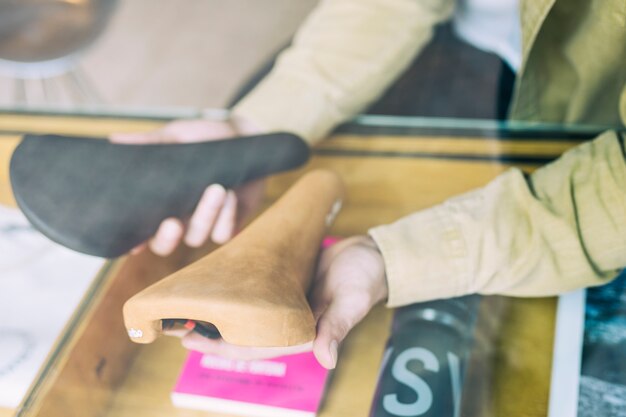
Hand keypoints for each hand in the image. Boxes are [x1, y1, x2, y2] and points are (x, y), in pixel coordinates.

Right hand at [110, 118, 264, 255]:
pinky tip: (230, 195)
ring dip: (205, 215)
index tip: (132, 243)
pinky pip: (222, 234)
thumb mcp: (177, 136)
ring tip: (217, 188)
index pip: (139, 229)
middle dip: (167, 238)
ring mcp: (203, 223)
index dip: (133, 241)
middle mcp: (178, 217)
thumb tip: (114, 141)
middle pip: (163, 245)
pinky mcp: (228, 223)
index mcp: (160, 201)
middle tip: (173, 222)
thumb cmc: (204, 138)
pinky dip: (226, 217)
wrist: (243, 137)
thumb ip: (150, 143)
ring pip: (196, 237)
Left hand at [166, 235, 387, 368]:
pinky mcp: (283, 286)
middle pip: (242, 335)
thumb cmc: (363, 279)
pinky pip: (253, 296)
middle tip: (175, 324)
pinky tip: (214, 289)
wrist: (371, 255)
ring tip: (185, 309)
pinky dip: (232, 296)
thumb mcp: (351, 301)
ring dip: (217, 315)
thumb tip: (326, 358)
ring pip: (244, 317)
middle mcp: (287, 322)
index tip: (191, 339)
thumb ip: (336, 327)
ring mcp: (284, 305)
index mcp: (300, 333)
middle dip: (210, 333)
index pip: (254, 347)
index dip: (222, 347)